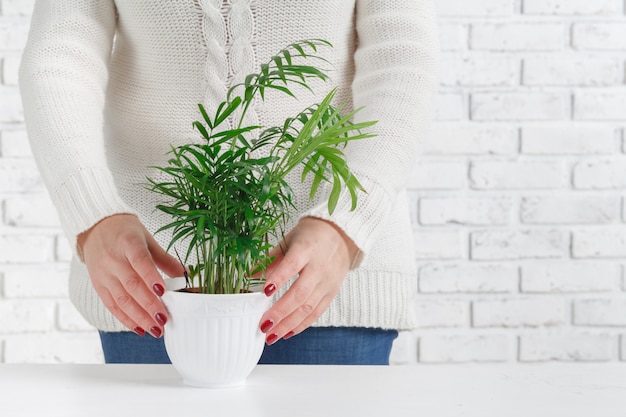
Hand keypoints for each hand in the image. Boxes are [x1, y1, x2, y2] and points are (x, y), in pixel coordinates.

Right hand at [77, 214, 182, 337]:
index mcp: (128, 243)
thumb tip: (185, 275)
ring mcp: (104, 274)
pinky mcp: (98, 285)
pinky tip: (139, 328)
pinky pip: (111, 305)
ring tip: (155, 329)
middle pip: (131, 285)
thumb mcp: (147, 239)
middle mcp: (113, 260)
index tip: (163, 292)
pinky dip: (126, 319)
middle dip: (149, 305)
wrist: (95, 227)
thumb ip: (165, 259)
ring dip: (139, 317)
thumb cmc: (124, 232)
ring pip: (121, 299)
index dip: (151, 277)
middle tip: (164, 319)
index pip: (140, 261)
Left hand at [258, 217, 358, 344]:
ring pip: (308, 307)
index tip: (264, 292)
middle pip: (300, 293)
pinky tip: (287, 332)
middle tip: (263, 325)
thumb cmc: (311, 235)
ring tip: (271, 335)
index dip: (278, 278)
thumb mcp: (289, 240)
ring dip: (288, 324)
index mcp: (306, 249)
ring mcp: (327, 282)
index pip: (292, 265)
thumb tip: (251, 275)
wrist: (342, 235)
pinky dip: (302, 325)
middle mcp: (319, 267)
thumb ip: (271, 259)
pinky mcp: (332, 292)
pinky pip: (317, 312)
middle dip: (280, 312)